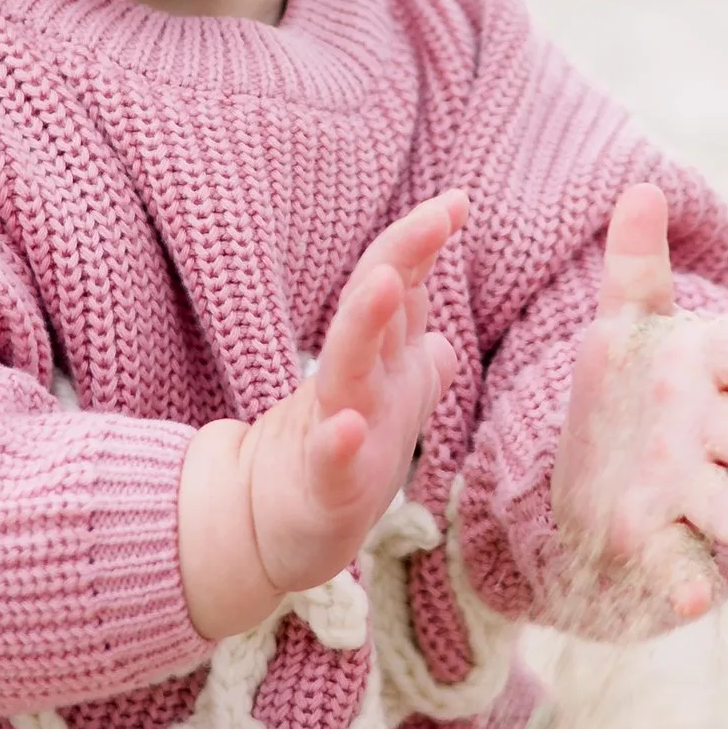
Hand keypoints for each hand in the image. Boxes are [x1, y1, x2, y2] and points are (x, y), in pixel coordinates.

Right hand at [178, 194, 464, 644]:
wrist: (270, 529)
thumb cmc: (337, 461)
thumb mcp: (386, 407)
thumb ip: (412, 361)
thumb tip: (441, 333)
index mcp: (375, 361)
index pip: (397, 287)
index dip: (422, 244)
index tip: (458, 200)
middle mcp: (354, 383)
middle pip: (373, 307)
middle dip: (402, 256)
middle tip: (439, 212)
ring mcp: (331, 430)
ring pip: (348, 368)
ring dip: (365, 324)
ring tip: (387, 282)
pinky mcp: (319, 487)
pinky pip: (329, 462)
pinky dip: (336, 443)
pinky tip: (346, 426)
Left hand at [550, 184, 727, 632]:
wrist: (598, 466)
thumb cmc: (632, 382)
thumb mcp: (627, 320)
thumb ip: (637, 265)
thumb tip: (641, 188)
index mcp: (710, 368)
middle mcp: (714, 433)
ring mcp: (691, 491)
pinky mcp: (658, 540)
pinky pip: (677, 562)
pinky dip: (684, 580)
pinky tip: (691, 599)